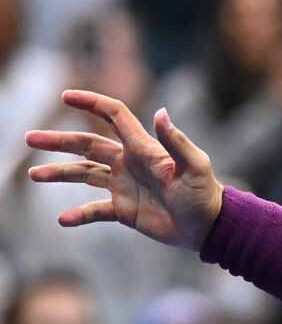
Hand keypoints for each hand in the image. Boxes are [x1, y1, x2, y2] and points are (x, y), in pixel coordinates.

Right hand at [25, 90, 223, 248]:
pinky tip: (63, 220)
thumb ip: (176, 141)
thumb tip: (161, 112)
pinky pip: (95, 210)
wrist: (210, 228)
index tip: (66, 95)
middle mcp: (128, 163)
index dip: (92, 102)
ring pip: (83, 175)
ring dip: (59, 174)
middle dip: (58, 141)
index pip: (113, 116)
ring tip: (34, 175)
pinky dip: (79, 214)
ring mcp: (123, 186)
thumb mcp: (196, 167)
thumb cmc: (206, 195)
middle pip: (86, 146)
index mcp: (142, 149)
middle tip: (30, 138)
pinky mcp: (124, 210)